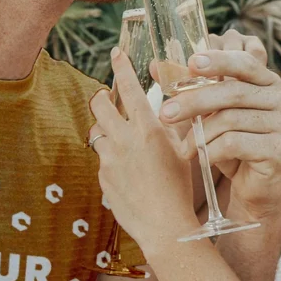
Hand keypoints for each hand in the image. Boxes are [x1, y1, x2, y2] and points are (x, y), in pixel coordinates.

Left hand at [89, 50, 199, 254]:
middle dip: (102, 97)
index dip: (121, 67)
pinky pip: (101, 158)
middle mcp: (125, 140)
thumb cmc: (180, 188)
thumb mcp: (183, 150)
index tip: (116, 53)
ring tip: (120, 139)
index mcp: (149, 129)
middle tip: (108, 98)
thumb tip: (169, 107)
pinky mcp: (102, 177)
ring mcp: (109, 159)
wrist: (165, 226)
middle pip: (100, 104)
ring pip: (97, 131)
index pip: (129, 88)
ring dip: (105, 129)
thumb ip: (172, 126)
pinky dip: (110, 157)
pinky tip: (127, 171)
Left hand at [159, 30, 280, 223]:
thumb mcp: (210, 114)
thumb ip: (189, 89)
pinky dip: (211, 151)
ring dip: (200, 135)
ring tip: (184, 148)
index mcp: (266, 82)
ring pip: (230, 119)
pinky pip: (235, 143)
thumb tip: (154, 66)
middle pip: (232, 92)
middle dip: (194, 101)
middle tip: (166, 113)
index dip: (217, 60)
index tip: (191, 63)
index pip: (243, 62)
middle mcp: (280, 99)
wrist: (256, 187)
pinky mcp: (278, 150)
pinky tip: (202, 158)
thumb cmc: (232, 146)